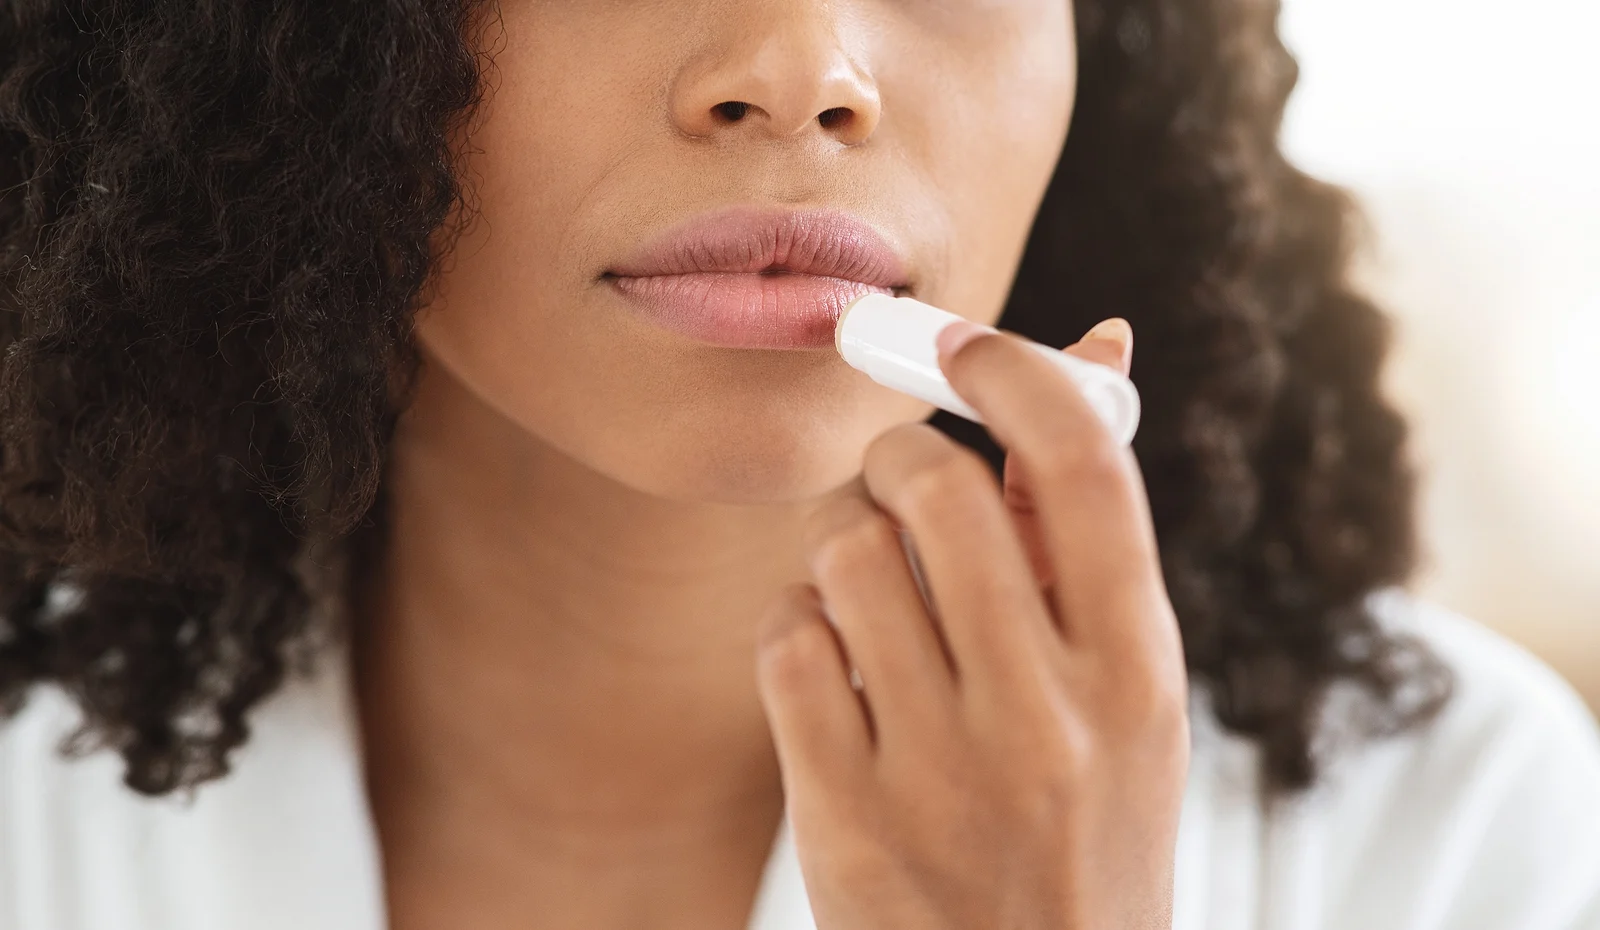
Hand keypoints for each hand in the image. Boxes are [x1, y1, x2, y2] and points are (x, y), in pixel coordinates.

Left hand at [755, 318, 1188, 928]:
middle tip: (894, 484)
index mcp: (1139, 672)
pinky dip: (796, 628)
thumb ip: (1090, 533)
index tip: (961, 344)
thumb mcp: (1125, 697)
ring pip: (846, 554)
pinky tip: (831, 665)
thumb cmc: (1079, 825)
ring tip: (865, 592)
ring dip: (840, 544)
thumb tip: (1094, 344)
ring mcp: (944, 773)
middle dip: (896, 459)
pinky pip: (788, 640)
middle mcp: (1050, 719)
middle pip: (939, 489)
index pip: (1084, 464)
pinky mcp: (848, 816)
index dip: (1014, 370)